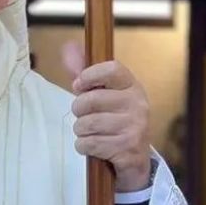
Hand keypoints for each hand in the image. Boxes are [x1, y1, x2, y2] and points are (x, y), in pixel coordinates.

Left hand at [62, 42, 152, 191]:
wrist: (135, 158)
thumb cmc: (114, 120)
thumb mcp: (103, 94)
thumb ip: (84, 72)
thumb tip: (68, 46)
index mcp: (132, 85)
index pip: (111, 69)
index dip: (89, 76)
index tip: (79, 86)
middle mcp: (137, 104)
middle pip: (90, 100)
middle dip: (78, 111)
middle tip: (85, 116)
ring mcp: (134, 127)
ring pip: (87, 124)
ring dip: (81, 131)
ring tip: (91, 132)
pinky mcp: (127, 148)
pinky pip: (89, 143)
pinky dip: (84, 147)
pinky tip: (94, 146)